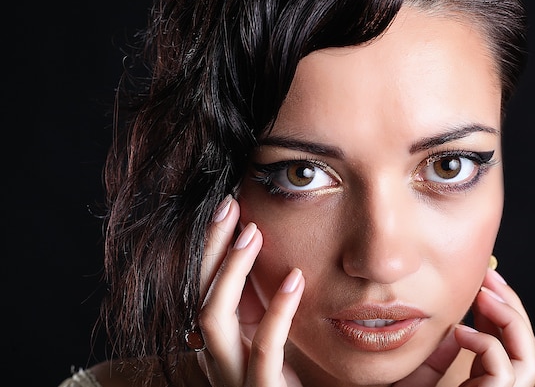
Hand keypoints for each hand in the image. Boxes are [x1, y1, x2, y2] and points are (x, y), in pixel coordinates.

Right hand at [195, 196, 305, 386]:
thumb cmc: (280, 376)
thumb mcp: (262, 333)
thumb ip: (254, 302)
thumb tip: (257, 245)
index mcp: (214, 341)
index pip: (199, 286)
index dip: (209, 246)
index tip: (227, 206)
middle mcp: (214, 358)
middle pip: (197, 295)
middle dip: (212, 247)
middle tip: (231, 206)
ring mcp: (233, 377)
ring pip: (214, 318)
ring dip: (232, 269)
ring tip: (254, 232)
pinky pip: (263, 350)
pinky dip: (278, 311)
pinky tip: (296, 279)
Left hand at [395, 268, 534, 386]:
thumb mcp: (419, 374)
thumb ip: (439, 355)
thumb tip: (459, 326)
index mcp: (483, 384)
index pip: (509, 344)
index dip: (504, 311)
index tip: (486, 280)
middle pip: (527, 348)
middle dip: (512, 307)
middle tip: (489, 278)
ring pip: (530, 360)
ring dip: (511, 321)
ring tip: (484, 297)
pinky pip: (506, 373)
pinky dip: (488, 345)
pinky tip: (461, 333)